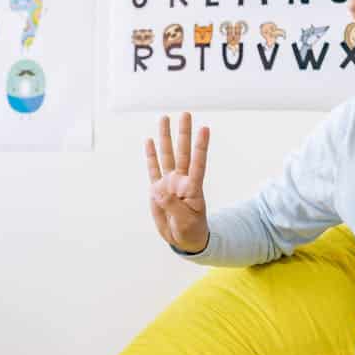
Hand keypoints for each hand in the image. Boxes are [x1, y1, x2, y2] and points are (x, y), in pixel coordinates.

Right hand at [146, 112, 210, 252]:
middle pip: (182, 152)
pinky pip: (153, 169)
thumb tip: (158, 190)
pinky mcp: (158, 190)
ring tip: (165, 118)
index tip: (204, 129)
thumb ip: (172, 205)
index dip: (201, 147)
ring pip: (167, 156)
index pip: (198, 163)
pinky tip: (150, 141)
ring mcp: (169, 184)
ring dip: (166, 137)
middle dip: (183, 133)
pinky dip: (151, 155)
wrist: (184, 239)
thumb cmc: (190, 231)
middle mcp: (181, 181)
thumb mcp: (184, 222)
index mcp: (192, 188)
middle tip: (185, 114)